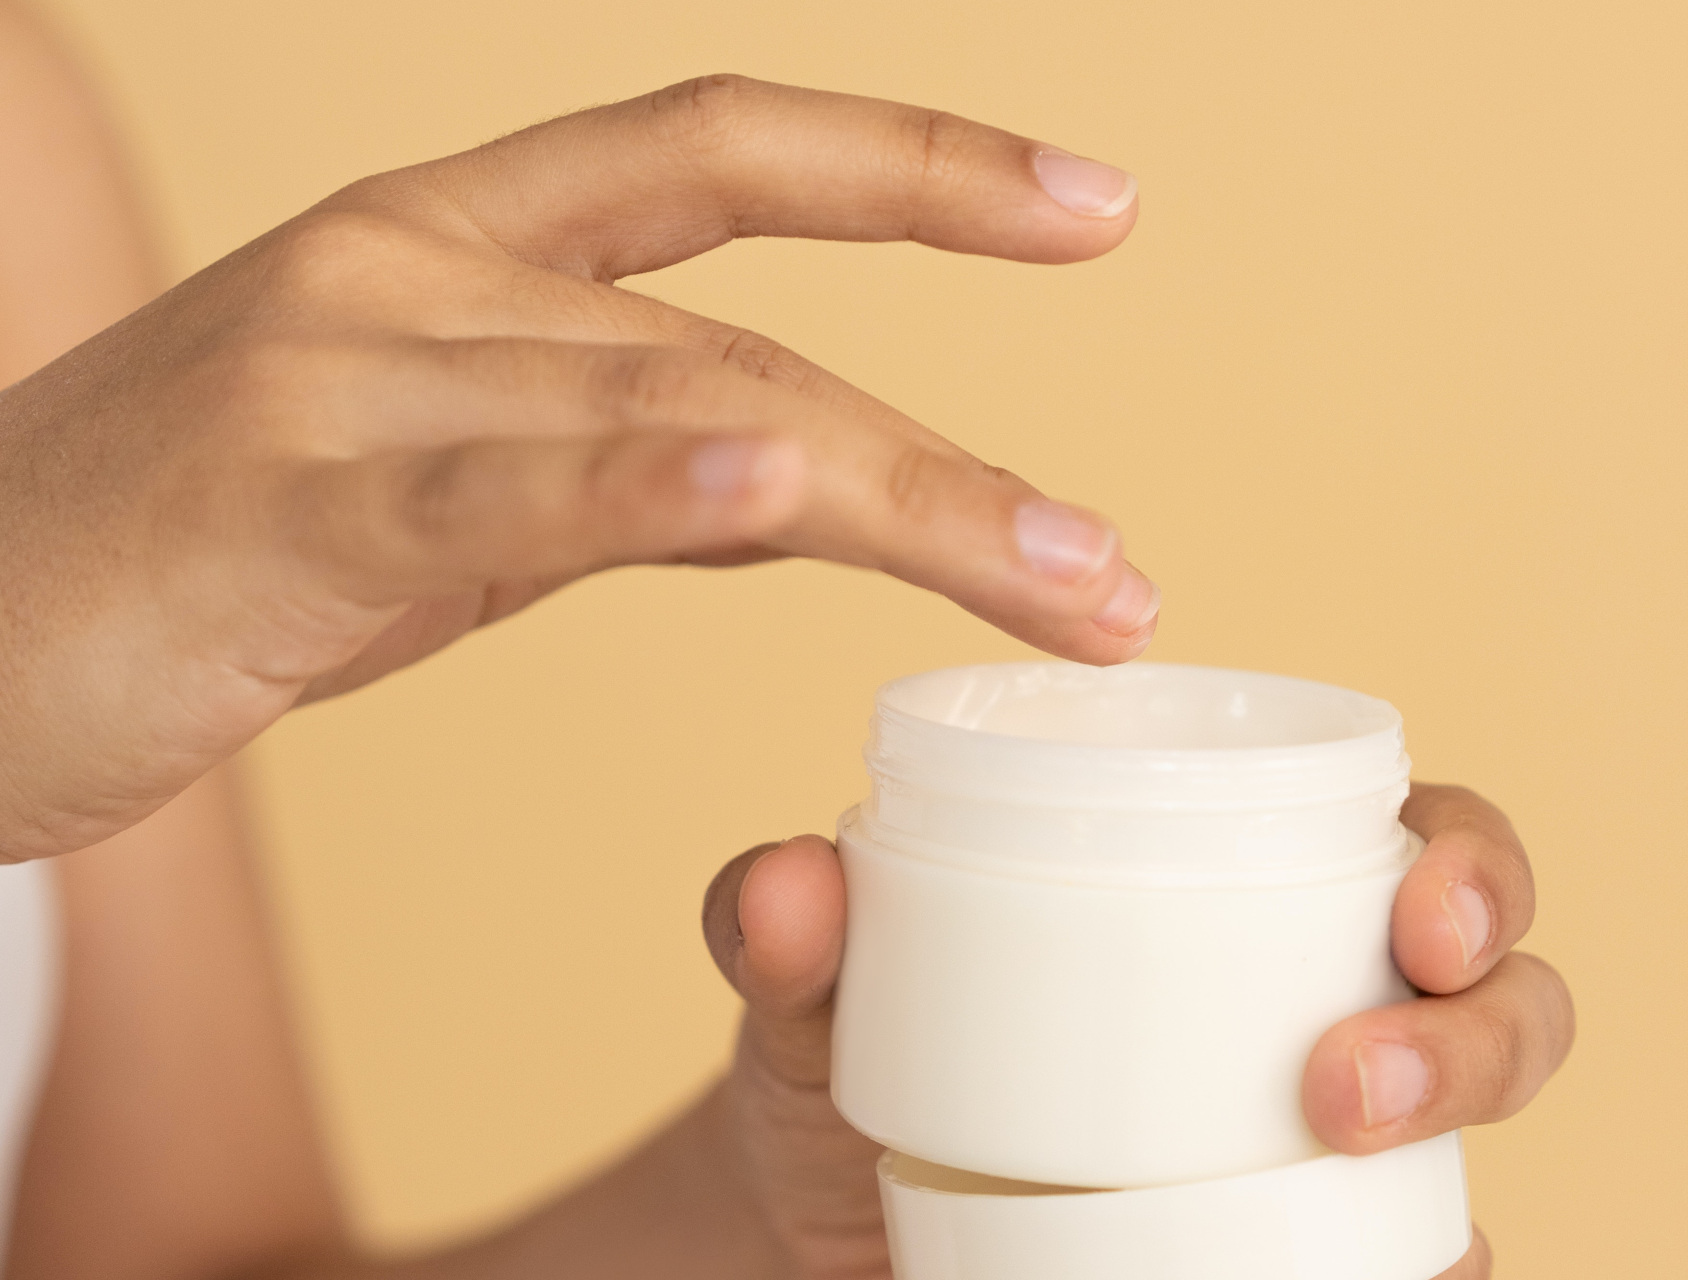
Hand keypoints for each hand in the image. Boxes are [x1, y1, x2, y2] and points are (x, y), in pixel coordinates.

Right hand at [0, 75, 1156, 860]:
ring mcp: (342, 370)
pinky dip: (650, 486)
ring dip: (894, 496)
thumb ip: (588, 464)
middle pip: (743, 332)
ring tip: (1065, 582)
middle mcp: (408, 269)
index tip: (1093, 201)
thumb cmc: (195, 571)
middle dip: (949, 457)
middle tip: (1110, 566)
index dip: (914, 161)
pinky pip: (503, 492)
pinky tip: (782, 483)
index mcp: (448, 244)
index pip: (714, 149)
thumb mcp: (429, 494)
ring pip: (675, 405)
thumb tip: (768, 469)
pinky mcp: (284, 504)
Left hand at [698, 784, 1573, 1278]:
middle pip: (1500, 998)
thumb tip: (785, 887)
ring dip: (1466, 1172)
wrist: (813, 1226)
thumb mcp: (813, 991)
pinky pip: (1413, 1271)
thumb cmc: (847, 1055)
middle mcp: (1315, 1004)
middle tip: (1346, 1090)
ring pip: (1479, 1150)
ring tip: (1365, 1196)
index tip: (1424, 915)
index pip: (1422, 841)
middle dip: (1480, 1035)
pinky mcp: (1293, 1263)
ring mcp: (1320, 1152)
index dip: (1473, 866)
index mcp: (1247, 885)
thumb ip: (781, 930)